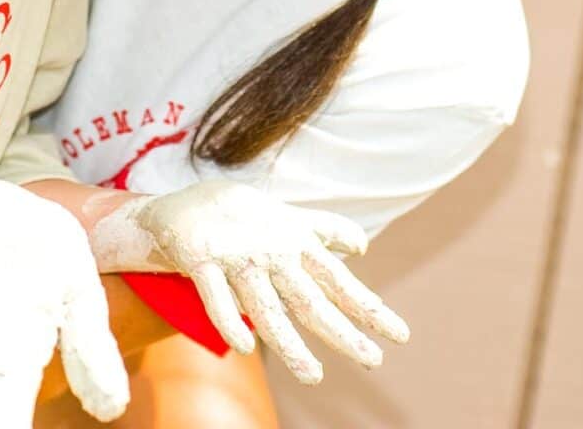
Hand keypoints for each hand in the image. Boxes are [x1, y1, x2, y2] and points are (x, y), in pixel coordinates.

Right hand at [90, 180, 408, 383]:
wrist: (183, 205)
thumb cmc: (242, 216)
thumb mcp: (285, 218)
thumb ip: (323, 231)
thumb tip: (363, 245)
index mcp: (292, 240)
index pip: (336, 279)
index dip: (367, 305)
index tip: (399, 334)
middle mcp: (269, 250)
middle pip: (308, 298)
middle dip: (341, 330)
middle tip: (372, 359)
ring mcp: (234, 256)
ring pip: (264, 306)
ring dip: (288, 343)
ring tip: (313, 376)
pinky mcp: (200, 259)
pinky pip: (215, 296)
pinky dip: (228, 320)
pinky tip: (244, 346)